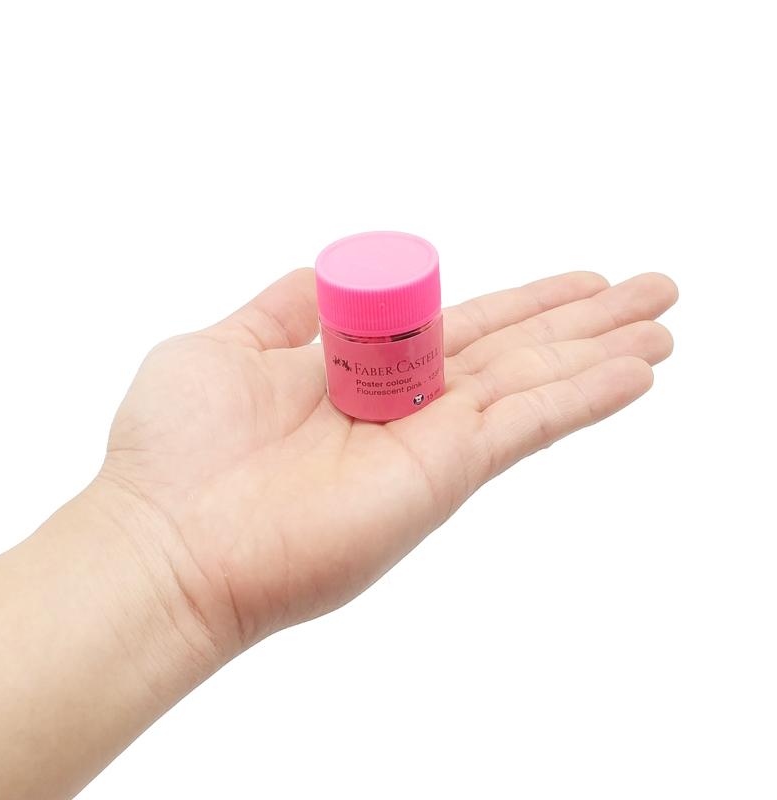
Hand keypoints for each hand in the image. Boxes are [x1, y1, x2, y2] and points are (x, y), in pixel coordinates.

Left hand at [98, 268, 676, 660]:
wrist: (166, 540)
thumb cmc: (176, 448)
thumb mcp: (228, 344)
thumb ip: (286, 308)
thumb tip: (326, 269)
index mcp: (361, 372)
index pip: (466, 327)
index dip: (525, 303)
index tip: (576, 282)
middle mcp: (407, 407)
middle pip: (517, 350)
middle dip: (588, 320)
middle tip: (655, 291)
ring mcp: (429, 440)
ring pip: (537, 382)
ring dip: (605, 352)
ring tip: (664, 325)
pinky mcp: (441, 471)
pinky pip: (529, 424)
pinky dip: (586, 396)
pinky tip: (638, 372)